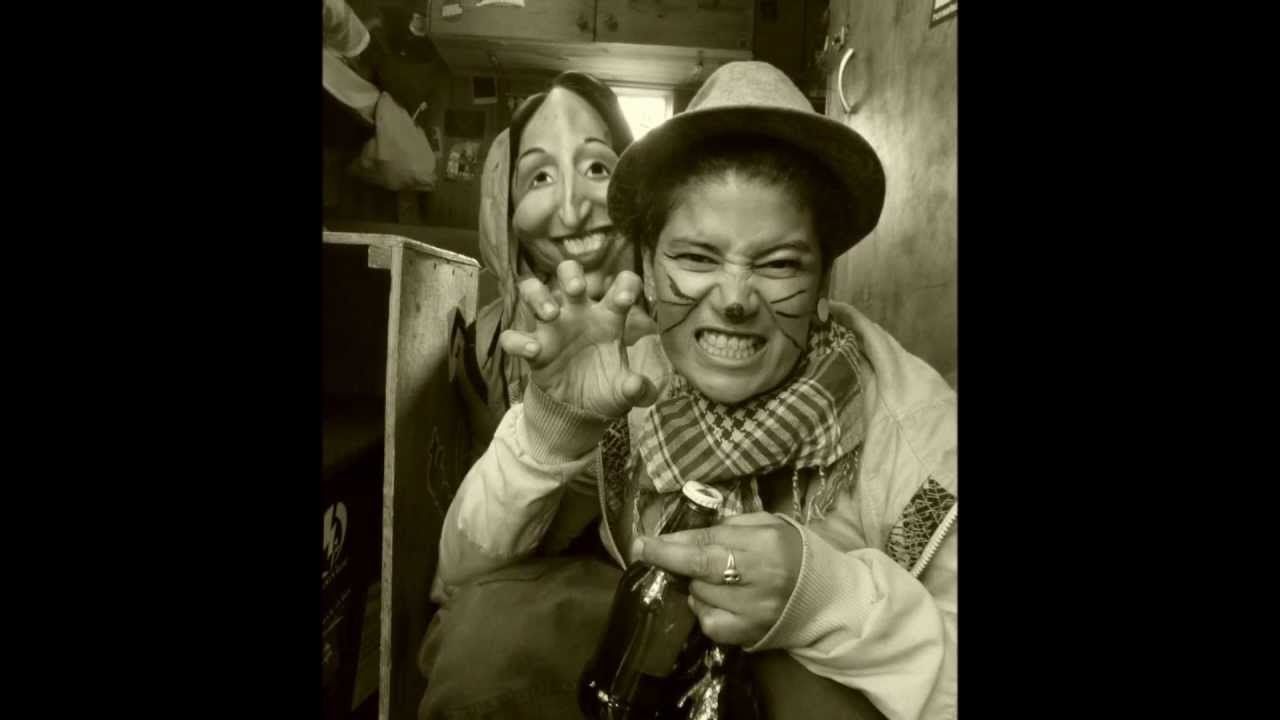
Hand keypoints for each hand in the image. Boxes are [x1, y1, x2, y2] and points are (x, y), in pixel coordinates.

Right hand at [499, 260, 660, 417]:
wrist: (578, 409)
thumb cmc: (604, 388)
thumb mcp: (624, 391)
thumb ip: (635, 389)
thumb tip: (637, 385)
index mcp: (608, 316)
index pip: (621, 284)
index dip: (625, 284)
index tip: (625, 299)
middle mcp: (578, 314)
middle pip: (569, 273)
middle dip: (570, 275)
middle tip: (576, 288)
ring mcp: (552, 328)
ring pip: (534, 291)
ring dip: (539, 296)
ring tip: (551, 314)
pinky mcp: (533, 348)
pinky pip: (513, 337)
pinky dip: (518, 341)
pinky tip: (533, 351)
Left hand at [631, 512, 802, 647]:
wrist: (823, 596)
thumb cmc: (791, 552)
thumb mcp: (766, 525)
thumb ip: (728, 526)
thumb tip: (684, 534)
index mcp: (766, 545)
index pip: (708, 543)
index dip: (671, 544)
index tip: (643, 542)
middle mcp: (760, 580)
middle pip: (699, 570)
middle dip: (670, 559)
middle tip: (649, 551)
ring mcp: (754, 612)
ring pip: (700, 596)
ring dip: (695, 585)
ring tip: (713, 578)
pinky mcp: (749, 635)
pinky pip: (708, 623)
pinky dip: (703, 610)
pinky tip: (717, 600)